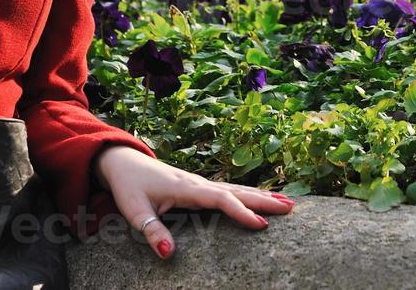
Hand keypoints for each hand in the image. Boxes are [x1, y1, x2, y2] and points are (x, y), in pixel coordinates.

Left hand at [90, 144, 294, 259]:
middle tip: (292, 208)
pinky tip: (262, 198)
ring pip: (237, 189)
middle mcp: (199, 183)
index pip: (220, 200)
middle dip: (264, 199)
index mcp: (187, 188)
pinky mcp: (200, 186)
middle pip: (237, 191)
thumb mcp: (135, 212)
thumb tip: (169, 254)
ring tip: (289, 203)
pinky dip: (250, 194)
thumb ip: (152, 232)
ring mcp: (201, 183)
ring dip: (262, 195)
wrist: (123, 162)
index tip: (262, 224)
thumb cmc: (129, 186)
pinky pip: (230, 190)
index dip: (241, 212)